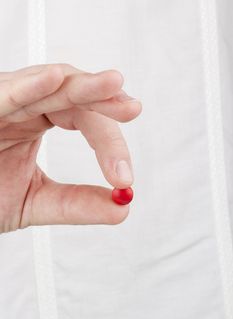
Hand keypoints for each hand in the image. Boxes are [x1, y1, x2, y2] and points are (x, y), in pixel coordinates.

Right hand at [0, 63, 141, 232]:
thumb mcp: (37, 201)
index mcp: (38, 121)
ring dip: (82, 84)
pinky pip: (4, 93)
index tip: (124, 176)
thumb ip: (77, 203)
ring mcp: (4, 102)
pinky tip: (53, 80)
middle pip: (73, 96)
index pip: (84, 120)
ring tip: (113, 84)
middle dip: (105, 101)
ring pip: (47, 84)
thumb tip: (122, 206)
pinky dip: (27, 87)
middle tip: (132, 109)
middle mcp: (25, 106)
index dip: (109, 144)